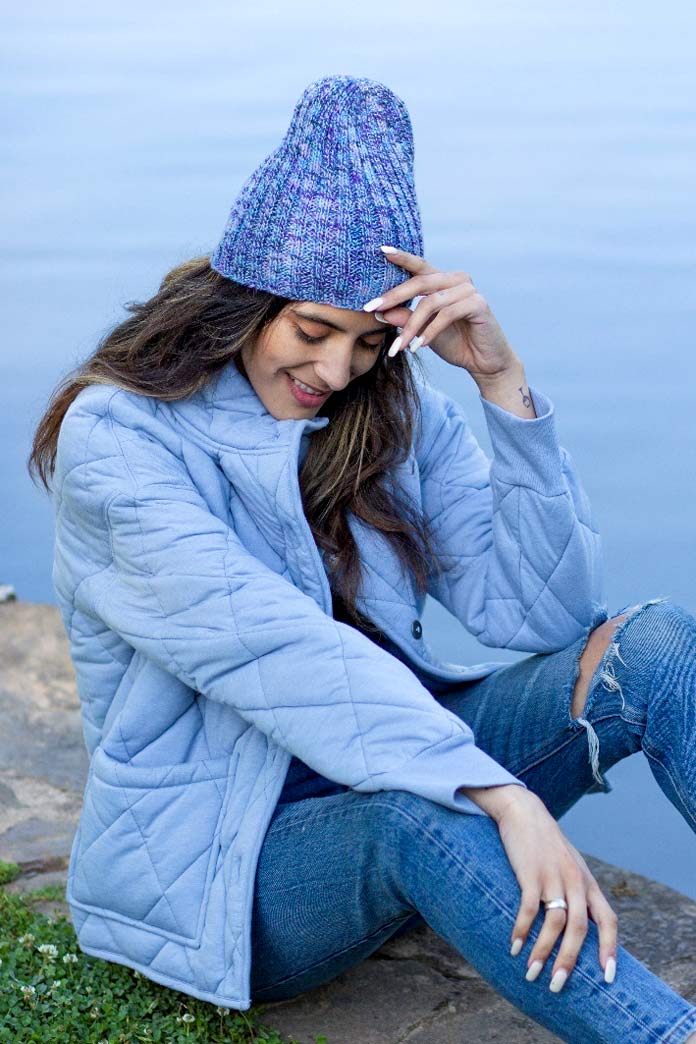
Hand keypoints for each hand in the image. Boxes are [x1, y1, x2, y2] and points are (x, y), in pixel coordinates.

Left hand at [363, 246, 519, 380]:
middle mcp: (456, 280)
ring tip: (399, 346)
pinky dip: (430, 331)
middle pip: (420, 282)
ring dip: (411, 327)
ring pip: (430, 302)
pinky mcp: (478, 304)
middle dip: (393, 296)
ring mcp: (469, 290)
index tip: (381, 251)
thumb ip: (405, 318)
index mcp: (443, 281)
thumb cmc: (454, 343)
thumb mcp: (422, 331)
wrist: (483, 362)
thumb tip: (379, 312)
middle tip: (371, 308)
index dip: (402, 257)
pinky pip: (446, 314)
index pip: (420, 265)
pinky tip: (419, 346)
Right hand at [492, 788, 618, 990]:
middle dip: (570, 961)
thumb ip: (578, 892)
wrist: (523, 811)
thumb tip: (579, 928)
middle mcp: (575, 881)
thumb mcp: (570, 866)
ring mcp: (553, 876)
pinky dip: (522, 930)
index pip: (608, 920)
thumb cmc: (546, 843)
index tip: (607, 976)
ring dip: (542, 951)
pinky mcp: (530, 872)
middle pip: (580, 928)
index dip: (610, 949)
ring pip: (554, 922)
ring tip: (531, 973)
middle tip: (558, 986)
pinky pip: (528, 908)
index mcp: (587, 882)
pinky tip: (514, 946)